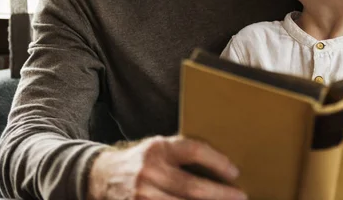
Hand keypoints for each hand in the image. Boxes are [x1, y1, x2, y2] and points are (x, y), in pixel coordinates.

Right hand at [87, 135, 246, 199]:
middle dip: (220, 194)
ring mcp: (141, 194)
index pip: (194, 151)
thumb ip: (183, 153)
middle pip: (191, 186)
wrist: (101, 176)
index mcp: (159, 148)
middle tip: (241, 196)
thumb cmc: (143, 161)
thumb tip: (222, 165)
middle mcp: (149, 171)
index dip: (218, 162)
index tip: (235, 173)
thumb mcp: (160, 148)